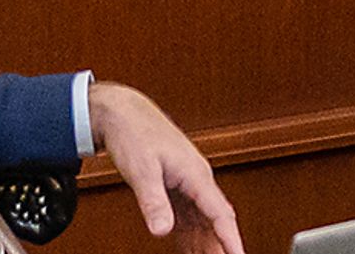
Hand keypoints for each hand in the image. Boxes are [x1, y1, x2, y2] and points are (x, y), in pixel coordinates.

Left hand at [88, 80, 241, 252]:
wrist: (123, 114)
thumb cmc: (135, 133)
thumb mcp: (142, 170)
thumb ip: (154, 202)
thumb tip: (163, 231)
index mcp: (196, 174)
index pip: (220, 214)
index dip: (230, 239)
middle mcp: (197, 180)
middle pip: (215, 222)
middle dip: (221, 247)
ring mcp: (187, 184)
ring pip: (203, 222)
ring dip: (207, 245)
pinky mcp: (175, 187)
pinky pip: (189, 218)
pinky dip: (191, 237)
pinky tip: (190, 251)